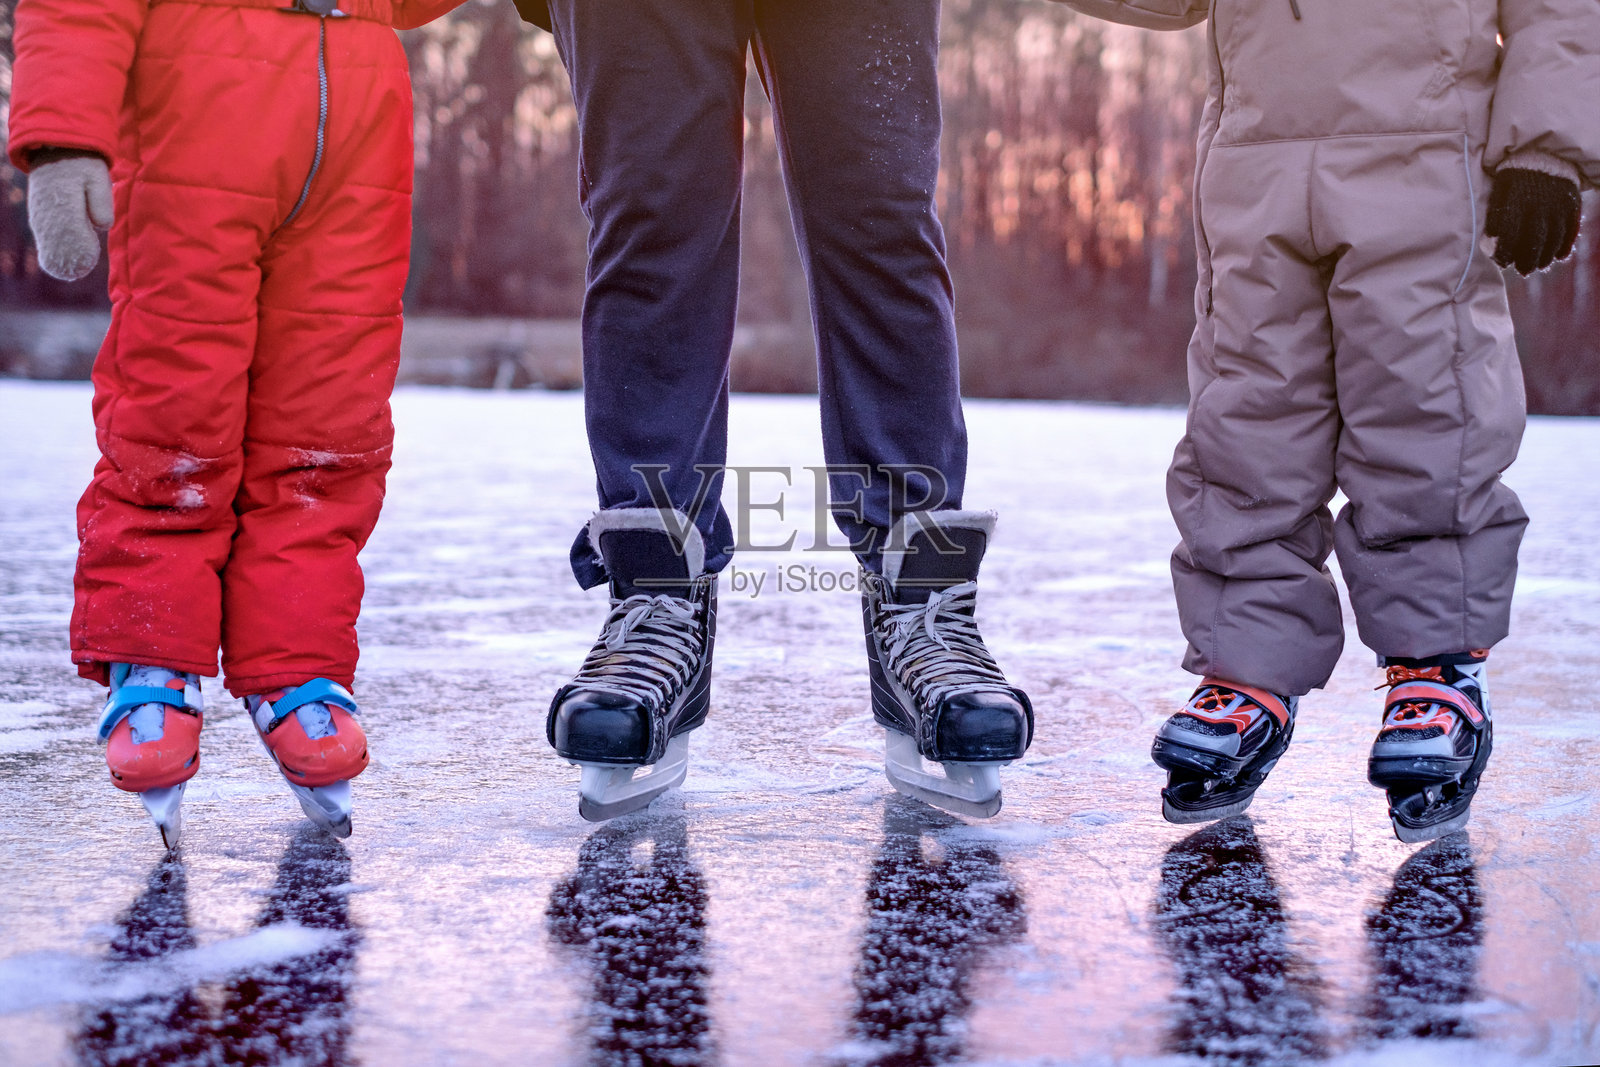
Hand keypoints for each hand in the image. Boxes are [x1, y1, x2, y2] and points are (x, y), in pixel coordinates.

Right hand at [27, 153, 113, 281]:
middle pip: (57, 244)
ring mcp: (40, 215)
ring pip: (48, 244)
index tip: (89, 259)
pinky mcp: (38, 217)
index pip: (71, 235)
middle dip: (70, 258)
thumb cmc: (82, 166)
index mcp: (64, 203)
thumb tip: (102, 226)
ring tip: (74, 269)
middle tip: (81, 270)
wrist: (56, 150)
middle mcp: (47, 212)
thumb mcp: (97, 177)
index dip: (80, 251)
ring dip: (61, 257)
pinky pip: (44, 239)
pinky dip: (53, 251)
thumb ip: (101, 201)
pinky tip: (62, 261)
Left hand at [1485, 166, 1581, 276]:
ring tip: (1538, 267)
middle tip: (1523, 271)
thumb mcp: (1500, 190)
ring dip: (1546, 256)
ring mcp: (1558, 204)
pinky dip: (1565, 245)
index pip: (1510, 231)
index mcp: (1516, 199)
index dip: (1505, 250)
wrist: (1544, 154)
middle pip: (1534, 238)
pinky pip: (1571, 229)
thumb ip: (1495, 216)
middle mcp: (1539, 203)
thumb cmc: (1515, 179)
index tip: (1502, 262)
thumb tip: (1488, 246)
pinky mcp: (1571, 204)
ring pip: (1554, 237)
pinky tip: (1558, 257)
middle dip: (1528, 259)